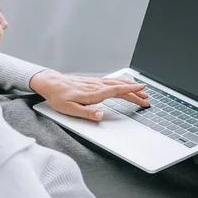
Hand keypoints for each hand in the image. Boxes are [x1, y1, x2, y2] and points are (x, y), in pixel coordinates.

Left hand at [29, 69, 149, 120]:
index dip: (130, 90)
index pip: (116, 91)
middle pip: (120, 88)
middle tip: (147, 99)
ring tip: (141, 91)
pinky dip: (122, 83)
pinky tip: (125, 84)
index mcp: (93, 94)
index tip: (142, 90)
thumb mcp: (70, 109)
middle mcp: (96, 86)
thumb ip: (87, 113)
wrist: (50, 83)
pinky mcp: (93, 82)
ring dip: (130, 87)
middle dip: (135, 93)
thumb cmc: (58, 97)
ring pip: (117, 84)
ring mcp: (95, 83)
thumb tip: (101, 115)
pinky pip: (111, 81)